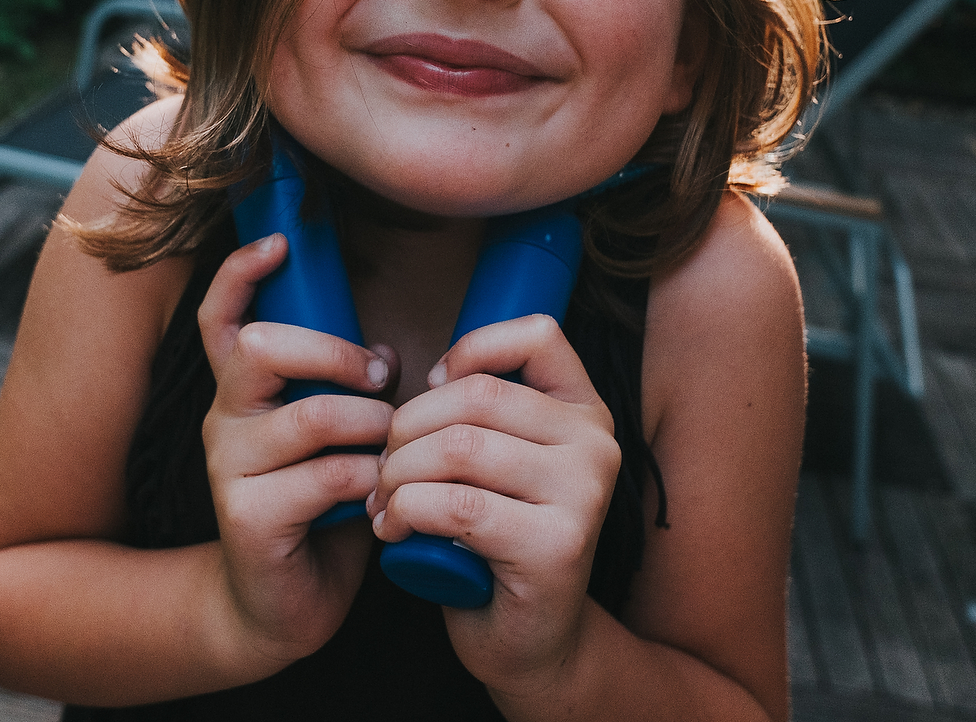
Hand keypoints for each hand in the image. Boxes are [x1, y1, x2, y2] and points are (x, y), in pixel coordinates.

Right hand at [198, 233, 397, 665]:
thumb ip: (343, 393)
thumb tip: (386, 353)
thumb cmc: (318, 510)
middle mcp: (223, 420)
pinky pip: (324, 476)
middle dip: (333, 351)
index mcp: (241, 394)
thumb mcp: (330, 439)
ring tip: (390, 446)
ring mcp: (228, 468)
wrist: (282, 607)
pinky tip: (378, 496)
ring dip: (368, 425)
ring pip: (309, 415)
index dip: (240, 274)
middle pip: (261, 348)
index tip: (279, 243)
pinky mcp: (247, 516)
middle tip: (380, 376)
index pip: (221, 319)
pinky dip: (366, 479)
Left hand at [366, 315, 620, 690]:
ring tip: (381, 501)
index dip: (472, 348)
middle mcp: (596, 444)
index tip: (433, 388)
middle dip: (406, 427)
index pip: (537, 333)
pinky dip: (406, 512)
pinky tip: (393, 531)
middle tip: (379, 467)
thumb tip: (421, 373)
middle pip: (476, 395)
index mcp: (584, 411)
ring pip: (459, 447)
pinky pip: (457, 505)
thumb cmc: (495, 541)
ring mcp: (584, 494)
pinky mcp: (557, 545)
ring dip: (398, 474)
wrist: (529, 641)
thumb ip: (479, 410)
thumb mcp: (495, 461)